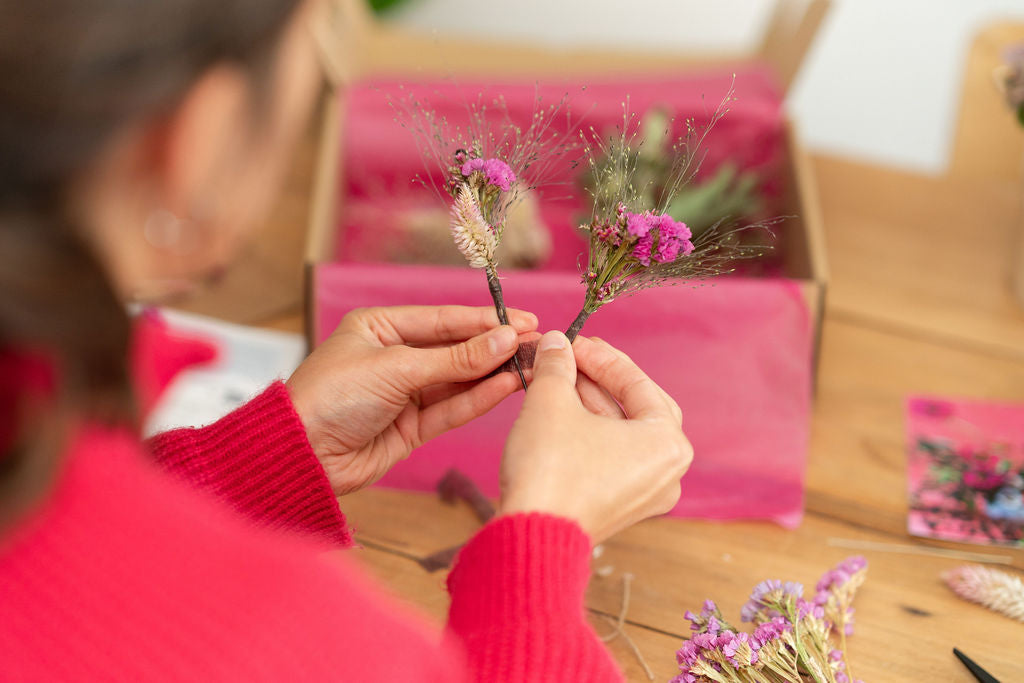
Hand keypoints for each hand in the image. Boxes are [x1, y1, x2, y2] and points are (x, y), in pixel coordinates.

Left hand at [286, 306, 537, 495]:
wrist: (301, 455)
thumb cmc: (331, 397)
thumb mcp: (397, 368)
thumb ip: (455, 358)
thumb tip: (505, 339)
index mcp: (379, 328)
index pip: (443, 320)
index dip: (484, 321)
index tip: (525, 320)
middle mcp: (394, 357)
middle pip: (455, 350)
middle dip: (495, 347)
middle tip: (538, 343)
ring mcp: (404, 394)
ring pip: (458, 380)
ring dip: (493, 373)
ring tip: (532, 364)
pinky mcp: (411, 428)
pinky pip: (451, 408)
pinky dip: (479, 398)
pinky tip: (507, 386)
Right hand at [500, 331, 692, 542]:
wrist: (531, 538)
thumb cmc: (550, 470)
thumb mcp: (550, 401)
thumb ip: (558, 365)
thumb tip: (556, 343)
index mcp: (668, 443)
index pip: (636, 382)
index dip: (599, 356)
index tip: (570, 342)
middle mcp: (668, 472)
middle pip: (634, 407)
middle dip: (598, 379)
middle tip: (569, 357)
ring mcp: (646, 494)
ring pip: (620, 433)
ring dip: (588, 404)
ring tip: (555, 381)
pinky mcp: (620, 508)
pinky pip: (612, 458)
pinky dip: (589, 433)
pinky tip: (560, 413)